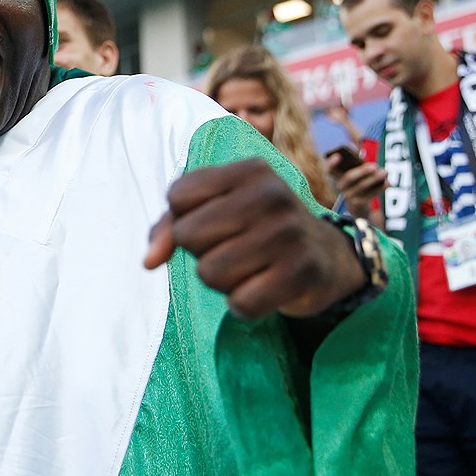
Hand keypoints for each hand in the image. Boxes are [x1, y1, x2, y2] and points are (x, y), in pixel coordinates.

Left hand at [144, 158, 366, 319]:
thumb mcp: (217, 210)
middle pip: (187, 236)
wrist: (326, 256)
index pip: (178, 196)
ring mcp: (289, 233)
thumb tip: (150, 261)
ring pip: (210, 273)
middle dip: (201, 251)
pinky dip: (243, 305)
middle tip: (232, 248)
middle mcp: (270, 195)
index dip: (184, 218)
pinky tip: (263, 289)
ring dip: (221, 281)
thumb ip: (170, 226)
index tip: (213, 222)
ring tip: (248, 268)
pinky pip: (240, 303)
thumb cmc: (255, 229)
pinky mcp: (301, 273)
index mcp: (248, 170)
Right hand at [328, 154, 387, 219]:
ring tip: (384, 172)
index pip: (329, 170)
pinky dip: (380, 188)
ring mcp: (348, 196)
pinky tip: (388, 183)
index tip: (338, 156)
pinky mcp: (358, 203)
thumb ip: (356, 161)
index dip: (331, 163)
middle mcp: (340, 186)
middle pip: (348, 178)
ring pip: (361, 186)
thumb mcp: (356, 173)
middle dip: (362, 171)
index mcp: (338, 176)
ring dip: (374, 178)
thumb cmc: (358, 183)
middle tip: (374, 166)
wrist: (358, 207)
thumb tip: (358, 146)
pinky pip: (370, 194)